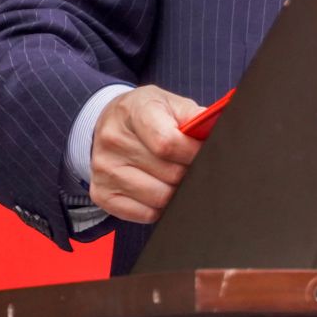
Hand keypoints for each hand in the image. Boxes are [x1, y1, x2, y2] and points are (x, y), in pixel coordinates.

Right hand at [88, 85, 203, 223]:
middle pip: (168, 173)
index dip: (193, 153)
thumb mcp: (169, 102)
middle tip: (193, 166)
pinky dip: (160, 207)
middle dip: (189, 172)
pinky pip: (144, 214)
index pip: (167, 143)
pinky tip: (161, 189)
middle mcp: (113, 141)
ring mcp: (104, 169)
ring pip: (158, 197)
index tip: (204, 153)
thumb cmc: (146, 113)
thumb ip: (193, 116)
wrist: (109, 122)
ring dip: (176, 192)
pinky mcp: (102, 193)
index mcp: (132, 112)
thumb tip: (215, 134)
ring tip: (178, 177)